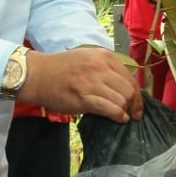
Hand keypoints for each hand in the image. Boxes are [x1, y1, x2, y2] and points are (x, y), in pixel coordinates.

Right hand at [21, 46, 142, 122]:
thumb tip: (125, 89)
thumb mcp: (88, 59)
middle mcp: (101, 67)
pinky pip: (110, 109)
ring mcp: (92, 82)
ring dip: (125, 111)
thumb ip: (107, 69)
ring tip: (123, 116)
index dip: (137, 95)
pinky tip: (119, 119)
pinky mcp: (84, 98)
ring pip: (122, 100)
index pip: (130, 78)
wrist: (37, 74)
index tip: (137, 106)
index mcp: (104, 57)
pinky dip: (118, 116)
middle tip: (132, 114)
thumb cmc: (62, 68)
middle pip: (129, 91)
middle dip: (134, 105)